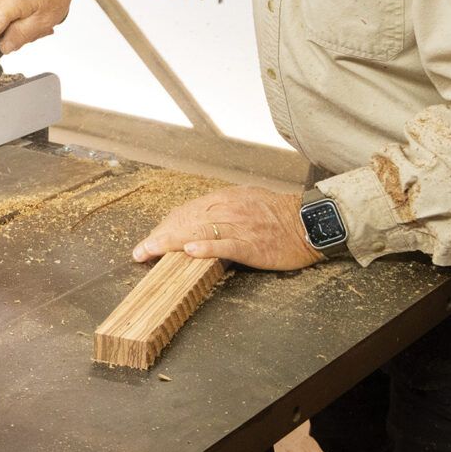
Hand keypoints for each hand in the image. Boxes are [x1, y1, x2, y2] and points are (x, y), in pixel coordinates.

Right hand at [0, 0, 80, 58]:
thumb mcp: (43, 20)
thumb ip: (21, 36)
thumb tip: (4, 47)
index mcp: (8, 2)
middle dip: (11, 38)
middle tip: (36, 33)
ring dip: (17, 29)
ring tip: (40, 24)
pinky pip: (3, 15)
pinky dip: (16, 21)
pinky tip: (33, 19)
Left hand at [133, 185, 321, 271]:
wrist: (310, 222)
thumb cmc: (280, 215)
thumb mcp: (247, 202)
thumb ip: (223, 210)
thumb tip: (200, 222)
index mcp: (225, 199)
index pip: (186, 212)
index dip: (165, 226)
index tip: (150, 239)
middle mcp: (228, 209)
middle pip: (186, 222)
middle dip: (160, 237)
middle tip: (140, 251)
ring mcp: (240, 226)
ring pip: (199, 232)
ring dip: (171, 243)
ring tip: (151, 252)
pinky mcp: (252, 244)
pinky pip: (226, 245)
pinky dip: (207, 248)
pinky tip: (190, 252)